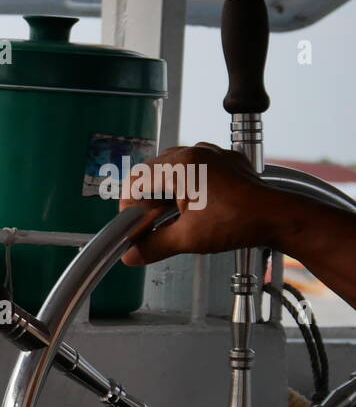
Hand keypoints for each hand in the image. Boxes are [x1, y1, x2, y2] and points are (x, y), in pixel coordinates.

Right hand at [119, 143, 284, 265]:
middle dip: (147, 200)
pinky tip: (191, 206)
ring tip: (170, 217)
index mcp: (181, 165)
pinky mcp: (226, 162)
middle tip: (149, 224)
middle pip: (153, 172)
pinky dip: (186, 186)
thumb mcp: (187, 239)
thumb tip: (132, 254)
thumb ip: (153, 246)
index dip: (129, 205)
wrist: (278, 218)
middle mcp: (196, 153)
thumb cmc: (239, 222)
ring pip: (173, 169)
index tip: (132, 224)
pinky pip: (196, 168)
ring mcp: (213, 155)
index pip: (137, 179)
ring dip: (165, 192)